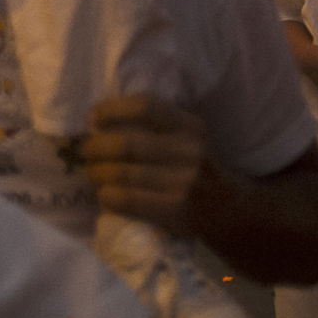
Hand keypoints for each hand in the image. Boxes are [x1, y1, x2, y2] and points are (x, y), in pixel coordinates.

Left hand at [81, 95, 207, 233]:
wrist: (232, 209)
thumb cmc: (196, 167)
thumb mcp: (187, 136)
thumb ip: (153, 124)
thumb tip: (95, 119)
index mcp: (191, 126)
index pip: (143, 107)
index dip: (110, 110)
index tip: (94, 120)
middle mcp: (190, 151)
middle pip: (124, 143)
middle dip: (94, 147)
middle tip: (85, 153)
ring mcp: (184, 182)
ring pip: (119, 173)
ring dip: (96, 173)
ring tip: (93, 174)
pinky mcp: (176, 210)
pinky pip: (124, 199)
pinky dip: (106, 195)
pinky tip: (107, 195)